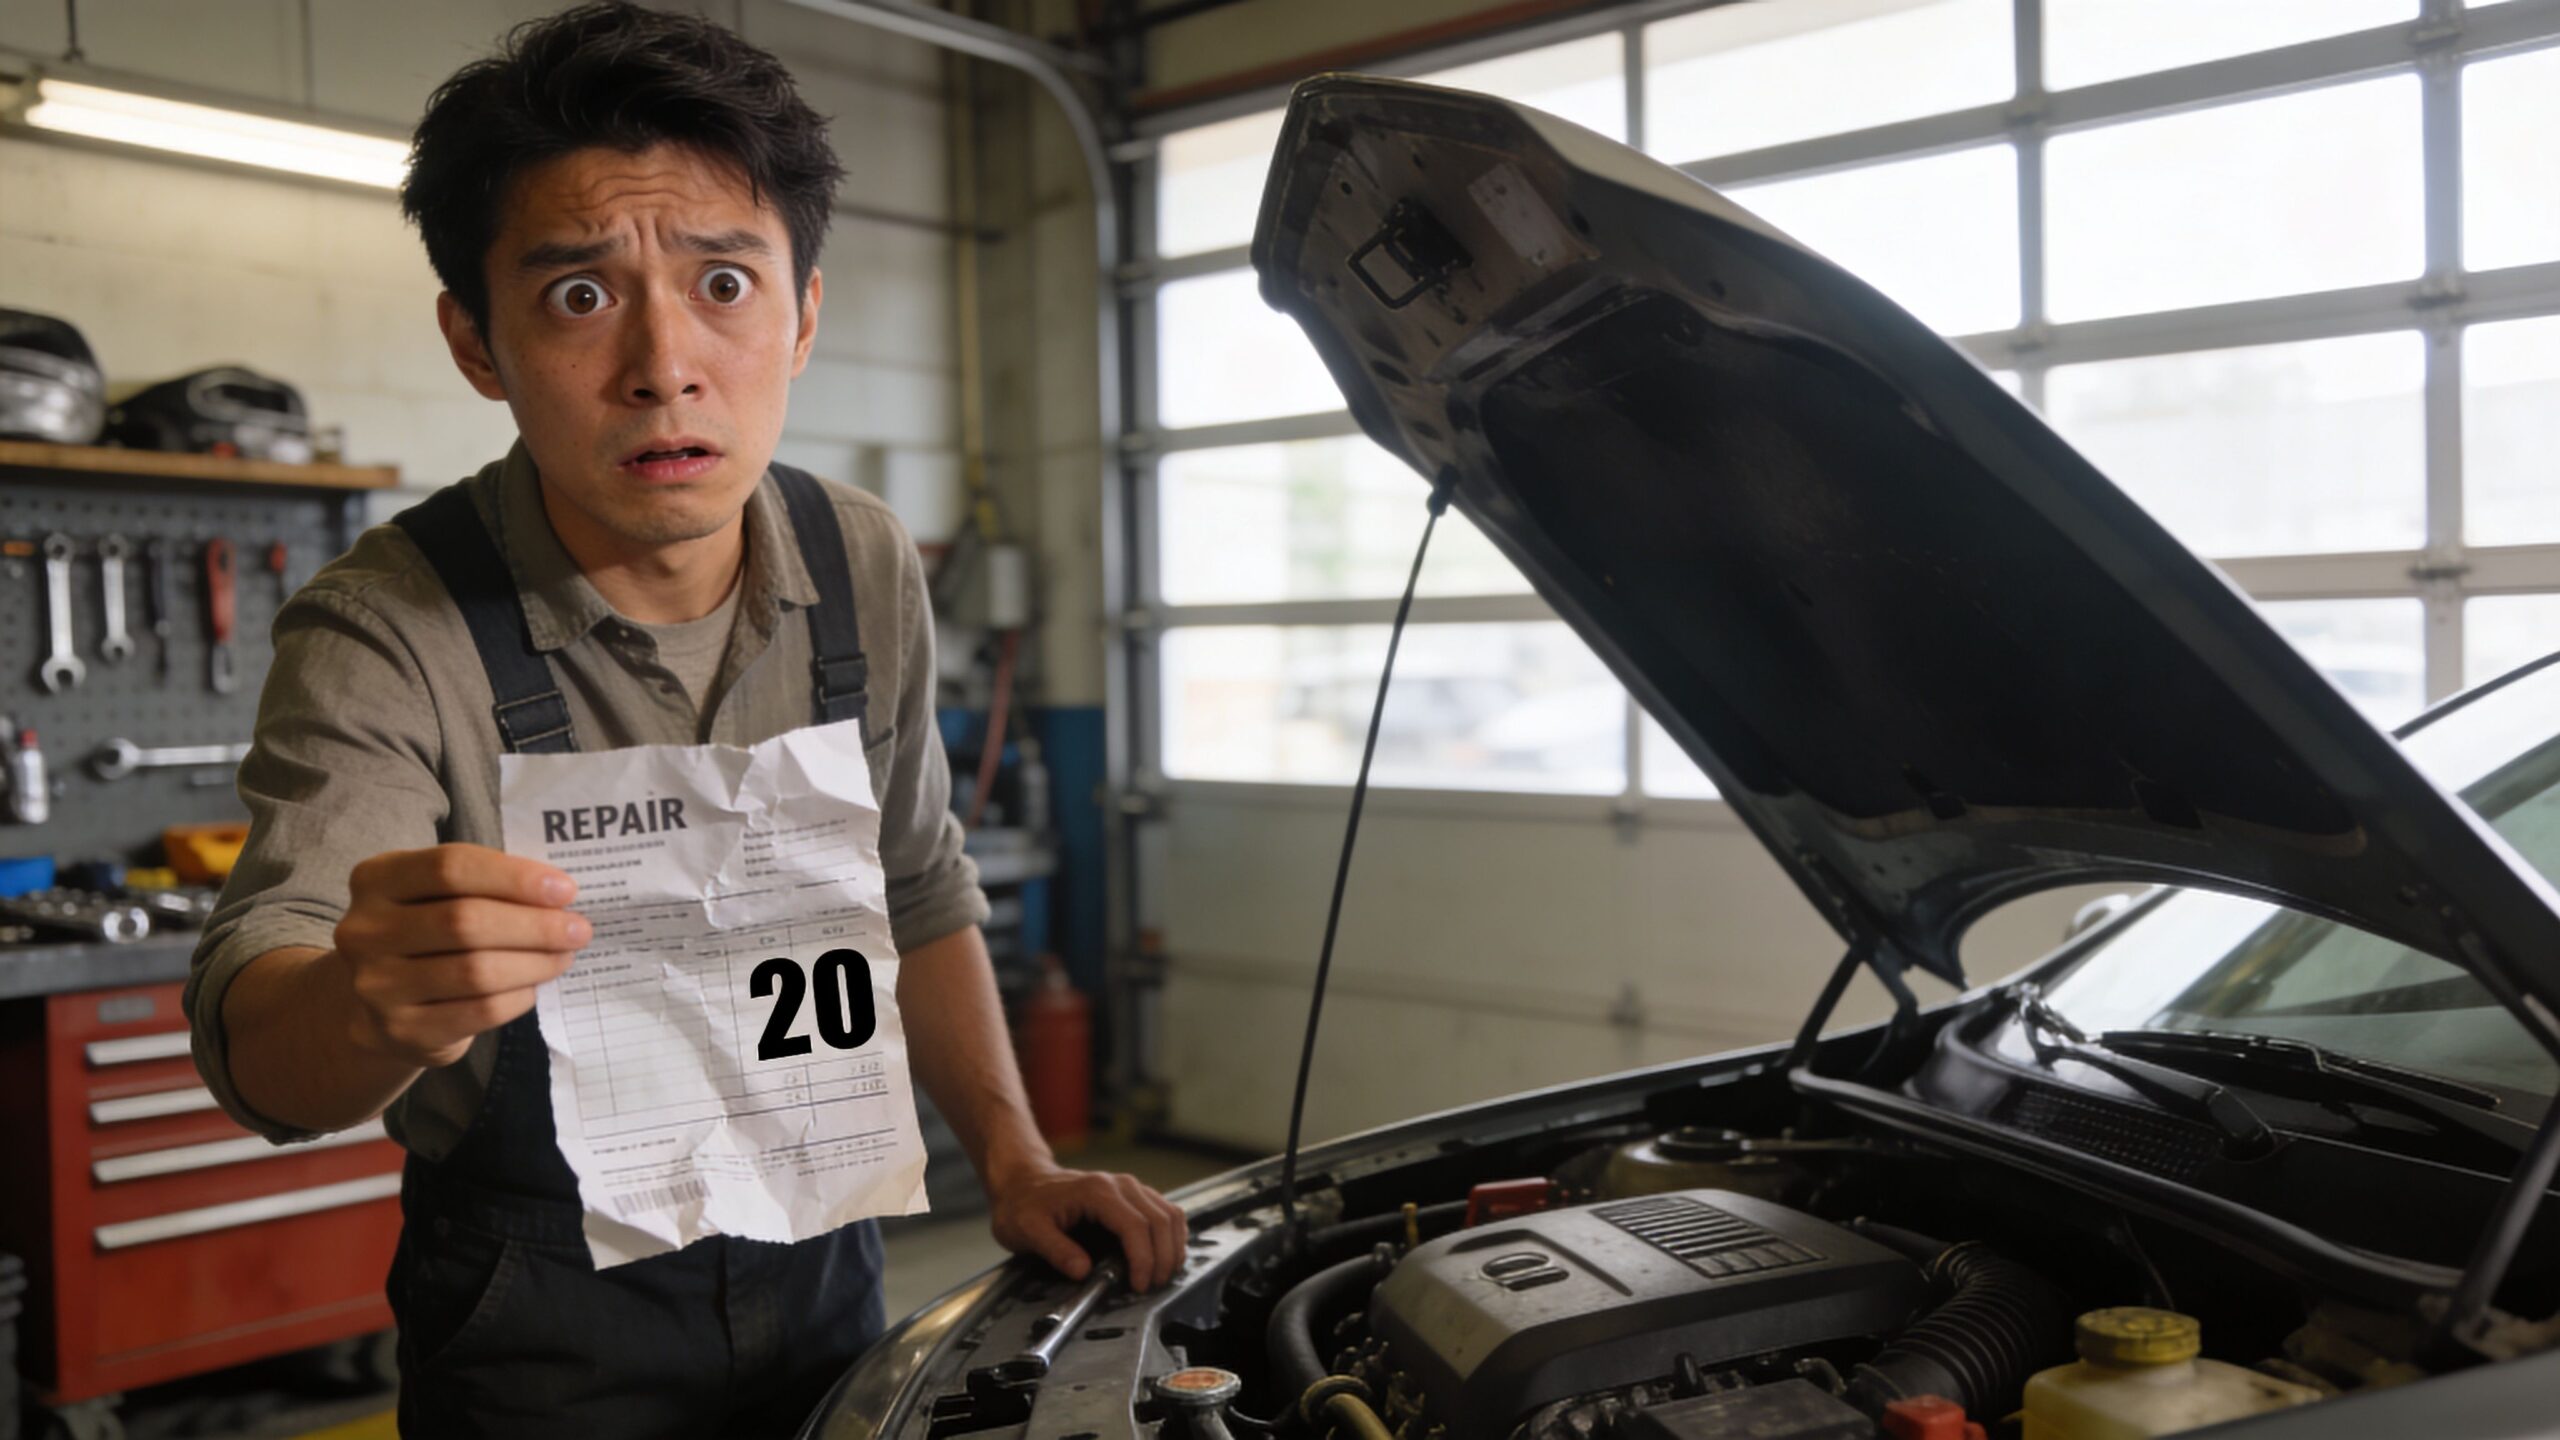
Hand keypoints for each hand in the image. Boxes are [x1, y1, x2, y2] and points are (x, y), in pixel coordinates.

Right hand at [332, 843, 587, 1068]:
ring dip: (534, 963)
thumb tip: (557, 892)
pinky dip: (517, 997)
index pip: (450, 867)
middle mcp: (365, 930)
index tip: (565, 889)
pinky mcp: (400, 1029)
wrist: (380, 1003)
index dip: (514, 876)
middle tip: (578, 928)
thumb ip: (483, 884)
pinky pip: (478, 1011)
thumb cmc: (426, 933)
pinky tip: (534, 986)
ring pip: (475, 971)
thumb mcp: (435, 895)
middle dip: (534, 925)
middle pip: (465, 921)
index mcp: (376, 879)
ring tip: (564, 956)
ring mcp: (377, 984)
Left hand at [988, 1163, 1189, 1290]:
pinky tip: (1164, 1255)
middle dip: (1162, 1258)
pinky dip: (1171, 1235)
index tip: (1139, 1285)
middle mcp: (1120, 1185)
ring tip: (1161, 1275)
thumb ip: (1055, 1250)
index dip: (1143, 1259)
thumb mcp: (1027, 1230)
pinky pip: (1165, 1211)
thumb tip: (1083, 1271)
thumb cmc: (1023, 1205)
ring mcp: (1129, 1187)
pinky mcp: (1133, 1195)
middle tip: (1152, 1286)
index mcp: (1096, 1191)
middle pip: (1160, 1220)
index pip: (1135, 1225)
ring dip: (1172, 1247)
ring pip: (1169, 1214)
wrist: (1023, 1183)